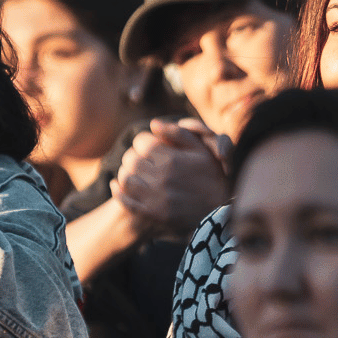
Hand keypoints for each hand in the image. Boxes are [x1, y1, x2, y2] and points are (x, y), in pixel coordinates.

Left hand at [111, 118, 227, 237]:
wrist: (220, 210)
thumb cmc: (212, 176)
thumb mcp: (202, 150)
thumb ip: (179, 133)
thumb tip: (154, 124)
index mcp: (172, 158)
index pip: (141, 141)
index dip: (144, 142)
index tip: (151, 147)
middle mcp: (161, 177)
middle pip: (130, 159)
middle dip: (135, 157)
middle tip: (143, 161)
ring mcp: (155, 196)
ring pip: (125, 178)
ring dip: (127, 173)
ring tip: (137, 174)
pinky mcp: (152, 213)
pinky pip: (124, 200)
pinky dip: (118, 192)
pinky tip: (120, 187)